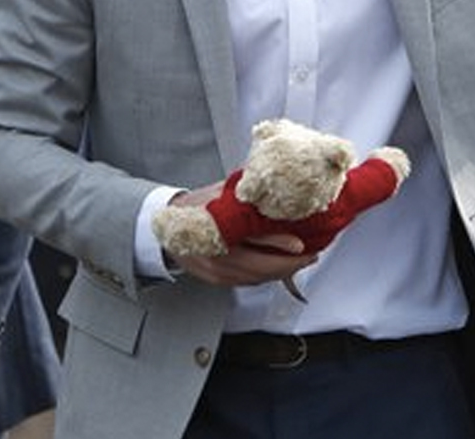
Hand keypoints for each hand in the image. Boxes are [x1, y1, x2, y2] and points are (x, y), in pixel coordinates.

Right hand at [163, 182, 315, 288]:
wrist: (164, 226)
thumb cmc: (195, 207)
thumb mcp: (221, 195)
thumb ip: (247, 196)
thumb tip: (279, 193)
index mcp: (215, 229)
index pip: (252, 239)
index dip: (279, 243)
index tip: (300, 244)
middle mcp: (215, 255)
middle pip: (259, 266)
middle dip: (289, 264)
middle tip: (310, 255)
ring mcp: (215, 272)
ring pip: (256, 278)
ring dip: (281, 272)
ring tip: (301, 261)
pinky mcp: (217, 281)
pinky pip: (248, 282)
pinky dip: (267, 276)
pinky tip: (279, 268)